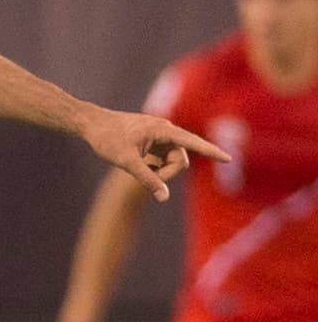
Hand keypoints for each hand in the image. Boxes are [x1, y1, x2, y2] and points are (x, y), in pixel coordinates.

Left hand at [81, 107, 228, 201]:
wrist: (92, 124)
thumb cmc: (107, 139)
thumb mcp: (127, 162)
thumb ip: (147, 179)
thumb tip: (163, 197)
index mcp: (163, 130)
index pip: (193, 142)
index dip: (211, 152)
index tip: (229, 158)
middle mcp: (165, 130)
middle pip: (180, 159)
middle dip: (166, 173)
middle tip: (144, 175)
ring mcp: (160, 135)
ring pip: (171, 160)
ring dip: (159, 170)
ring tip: (136, 166)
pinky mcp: (153, 140)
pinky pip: (162, 158)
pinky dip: (153, 166)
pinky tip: (136, 161)